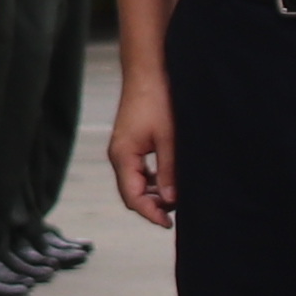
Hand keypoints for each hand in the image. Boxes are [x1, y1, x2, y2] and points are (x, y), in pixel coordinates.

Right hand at [108, 73, 177, 229]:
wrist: (148, 71)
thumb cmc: (156, 99)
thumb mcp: (168, 138)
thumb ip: (168, 171)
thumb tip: (170, 200)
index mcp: (123, 156)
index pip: (132, 197)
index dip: (150, 214)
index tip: (168, 223)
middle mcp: (118, 156)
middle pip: (132, 193)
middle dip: (152, 206)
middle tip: (177, 212)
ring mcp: (123, 150)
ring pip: (136, 183)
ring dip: (154, 193)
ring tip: (176, 196)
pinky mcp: (130, 144)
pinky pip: (139, 171)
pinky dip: (153, 180)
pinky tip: (169, 179)